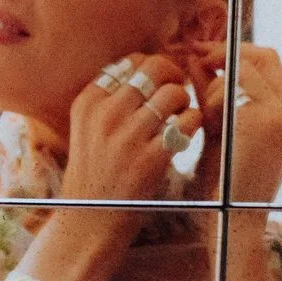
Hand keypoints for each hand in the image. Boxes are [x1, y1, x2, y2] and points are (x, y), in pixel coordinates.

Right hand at [61, 53, 198, 204]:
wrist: (90, 218)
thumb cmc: (96, 170)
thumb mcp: (88, 127)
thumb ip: (111, 98)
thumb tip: (149, 68)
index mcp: (89, 102)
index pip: (132, 61)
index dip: (153, 67)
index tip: (160, 82)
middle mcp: (106, 114)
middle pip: (154, 69)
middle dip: (173, 76)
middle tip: (177, 92)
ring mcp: (128, 137)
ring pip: (174, 93)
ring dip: (185, 102)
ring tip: (179, 117)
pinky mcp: (150, 160)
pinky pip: (186, 123)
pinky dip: (193, 124)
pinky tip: (185, 134)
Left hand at [189, 43, 281, 206]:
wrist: (232, 219)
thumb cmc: (222, 182)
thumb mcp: (219, 129)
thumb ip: (212, 93)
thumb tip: (196, 58)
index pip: (269, 63)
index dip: (236, 50)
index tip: (204, 53)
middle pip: (265, 56)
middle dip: (228, 51)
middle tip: (197, 57)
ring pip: (247, 67)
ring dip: (218, 80)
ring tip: (206, 112)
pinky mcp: (268, 121)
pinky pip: (235, 86)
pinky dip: (216, 96)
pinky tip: (209, 120)